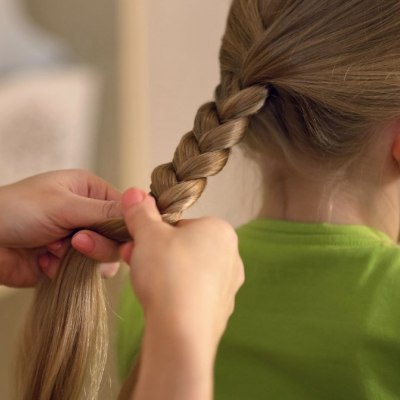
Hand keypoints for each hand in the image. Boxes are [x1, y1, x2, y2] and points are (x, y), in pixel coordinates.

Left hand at [0, 170, 122, 286]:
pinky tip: (46, 262)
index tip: (121, 239)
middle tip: (76, 242)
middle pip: (116, 237)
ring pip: (103, 258)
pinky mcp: (67, 262)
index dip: (127, 225)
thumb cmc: (17, 210)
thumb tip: (142, 205)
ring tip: (55, 251)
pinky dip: (66, 270)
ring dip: (81, 259)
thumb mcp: (64, 205)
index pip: (124, 210)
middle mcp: (88, 215)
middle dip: (98, 244)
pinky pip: (84, 272)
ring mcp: (78, 240)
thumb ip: (104, 211)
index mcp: (90, 192)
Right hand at [120, 188, 244, 350]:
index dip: (155, 233)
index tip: (138, 242)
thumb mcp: (148, 234)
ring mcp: (229, 286)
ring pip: (189, 271)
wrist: (182, 331)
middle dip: (157, 253)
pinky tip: (162, 303)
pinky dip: (177, 295)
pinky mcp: (221, 311)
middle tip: (135, 261)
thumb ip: (141, 212)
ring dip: (165, 273)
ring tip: (145, 283)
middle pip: (185, 248)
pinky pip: (194, 295)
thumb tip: (135, 193)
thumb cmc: (169, 273)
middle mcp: (231, 256)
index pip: (182, 224)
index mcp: (220, 231)